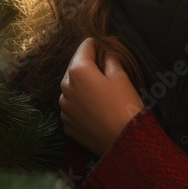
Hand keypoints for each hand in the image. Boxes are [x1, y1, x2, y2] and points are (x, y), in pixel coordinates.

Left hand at [59, 38, 144, 156]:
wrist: (123, 143)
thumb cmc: (124, 105)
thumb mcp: (121, 77)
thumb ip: (110, 60)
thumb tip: (105, 54)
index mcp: (78, 71)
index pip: (85, 46)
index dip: (97, 45)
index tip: (106, 49)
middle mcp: (65, 87)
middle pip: (76, 67)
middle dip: (89, 66)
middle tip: (107, 72)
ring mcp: (64, 107)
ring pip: (72, 88)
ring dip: (83, 86)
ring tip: (101, 94)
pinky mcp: (66, 124)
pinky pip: (72, 106)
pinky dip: (81, 104)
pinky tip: (96, 110)